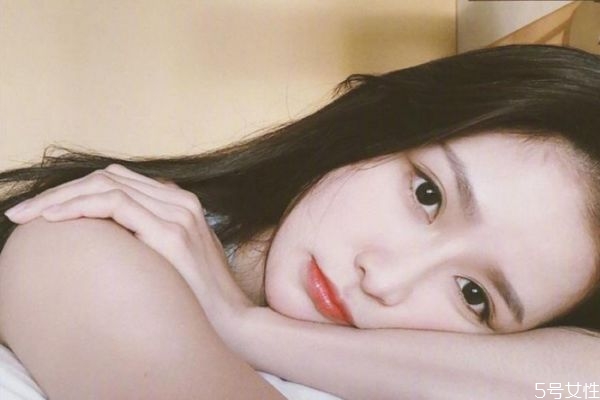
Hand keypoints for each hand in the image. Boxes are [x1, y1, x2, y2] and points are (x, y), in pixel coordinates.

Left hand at [4, 164, 252, 323]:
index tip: (42, 211)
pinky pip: (115, 204)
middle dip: (60, 190)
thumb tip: (108, 235)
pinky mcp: (172, 232)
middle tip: (23, 212)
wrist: (231, 321)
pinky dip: (80, 206)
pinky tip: (54, 219)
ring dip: (61, 197)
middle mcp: (180, 201)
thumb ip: (147, 235)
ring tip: (29, 215)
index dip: (75, 190)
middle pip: (108, 177)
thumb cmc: (195, 296)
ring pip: (106, 184)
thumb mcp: (168, 258)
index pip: (118, 181)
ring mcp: (178, 214)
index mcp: (179, 204)